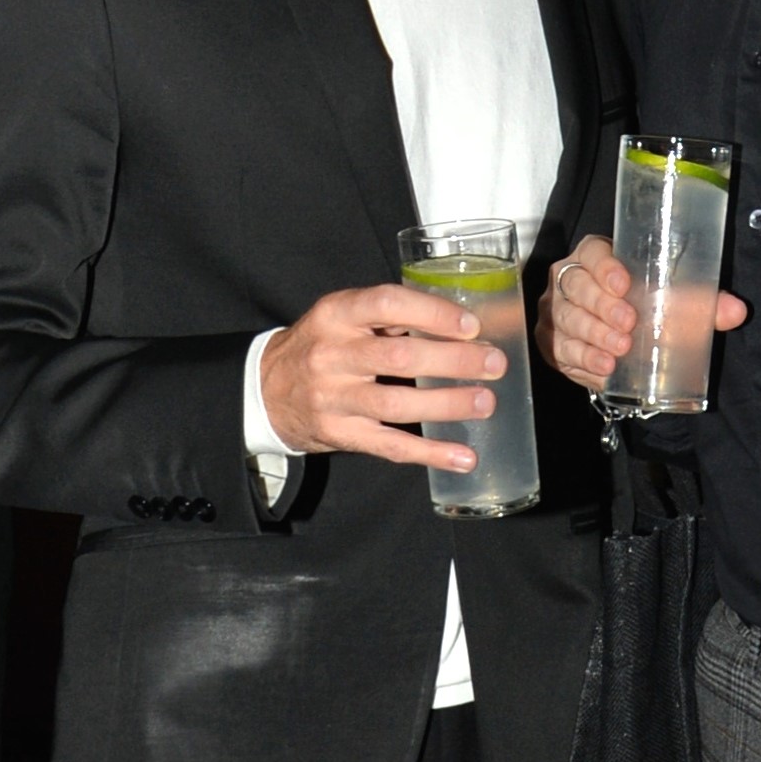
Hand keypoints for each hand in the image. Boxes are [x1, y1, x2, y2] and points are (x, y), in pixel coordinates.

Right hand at [259, 284, 499, 467]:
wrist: (266, 389)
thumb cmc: (319, 346)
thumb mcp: (342, 317)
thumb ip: (389, 318)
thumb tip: (460, 324)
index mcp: (336, 314)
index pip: (387, 305)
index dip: (432, 314)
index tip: (471, 325)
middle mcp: (332, 355)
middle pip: (399, 358)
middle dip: (453, 360)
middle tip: (494, 363)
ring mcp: (334, 399)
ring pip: (396, 405)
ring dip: (447, 405)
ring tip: (485, 403)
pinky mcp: (341, 434)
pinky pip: (391, 446)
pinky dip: (431, 453)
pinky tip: (464, 456)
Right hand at [539, 230, 747, 393]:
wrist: (617, 334)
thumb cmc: (644, 305)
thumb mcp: (672, 300)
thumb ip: (703, 303)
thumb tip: (736, 311)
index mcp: (595, 257)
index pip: (592, 252)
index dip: (604, 267)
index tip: (624, 284)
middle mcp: (569, 280)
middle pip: (575, 287)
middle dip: (601, 307)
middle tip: (628, 326)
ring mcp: (555, 312)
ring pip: (566, 320)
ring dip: (592, 337)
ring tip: (618, 352)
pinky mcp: (553, 343)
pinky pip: (561, 352)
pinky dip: (583, 362)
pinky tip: (604, 369)